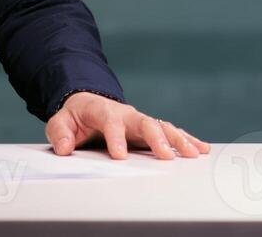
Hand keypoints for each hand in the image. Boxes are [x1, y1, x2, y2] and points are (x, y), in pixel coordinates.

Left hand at [45, 92, 209, 159]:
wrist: (89, 106)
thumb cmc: (76, 116)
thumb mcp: (61, 121)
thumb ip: (60, 132)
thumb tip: (64, 146)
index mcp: (104, 111)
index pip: (111, 122)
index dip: (116, 138)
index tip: (119, 156)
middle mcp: (127, 114)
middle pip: (145, 123)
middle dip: (157, 138)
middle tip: (166, 155)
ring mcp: (141, 121)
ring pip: (164, 127)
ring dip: (179, 140)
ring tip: (194, 153)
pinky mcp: (150, 130)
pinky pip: (171, 132)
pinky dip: (187, 139)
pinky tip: (202, 148)